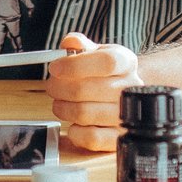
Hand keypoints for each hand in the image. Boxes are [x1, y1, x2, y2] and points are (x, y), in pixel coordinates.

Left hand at [45, 32, 142, 150]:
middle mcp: (130, 88)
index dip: (75, 65)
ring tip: (60, 103)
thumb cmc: (106, 73)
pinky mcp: (119, 138)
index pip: (106, 62)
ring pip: (84, 113)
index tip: (55, 67)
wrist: (125, 94)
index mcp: (126, 62)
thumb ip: (80, 45)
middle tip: (51, 86)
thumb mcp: (96, 52)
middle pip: (86, 89)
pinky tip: (74, 122)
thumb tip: (70, 42)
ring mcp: (127, 115)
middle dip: (59, 88)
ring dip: (63, 108)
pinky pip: (92, 138)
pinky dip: (75, 131)